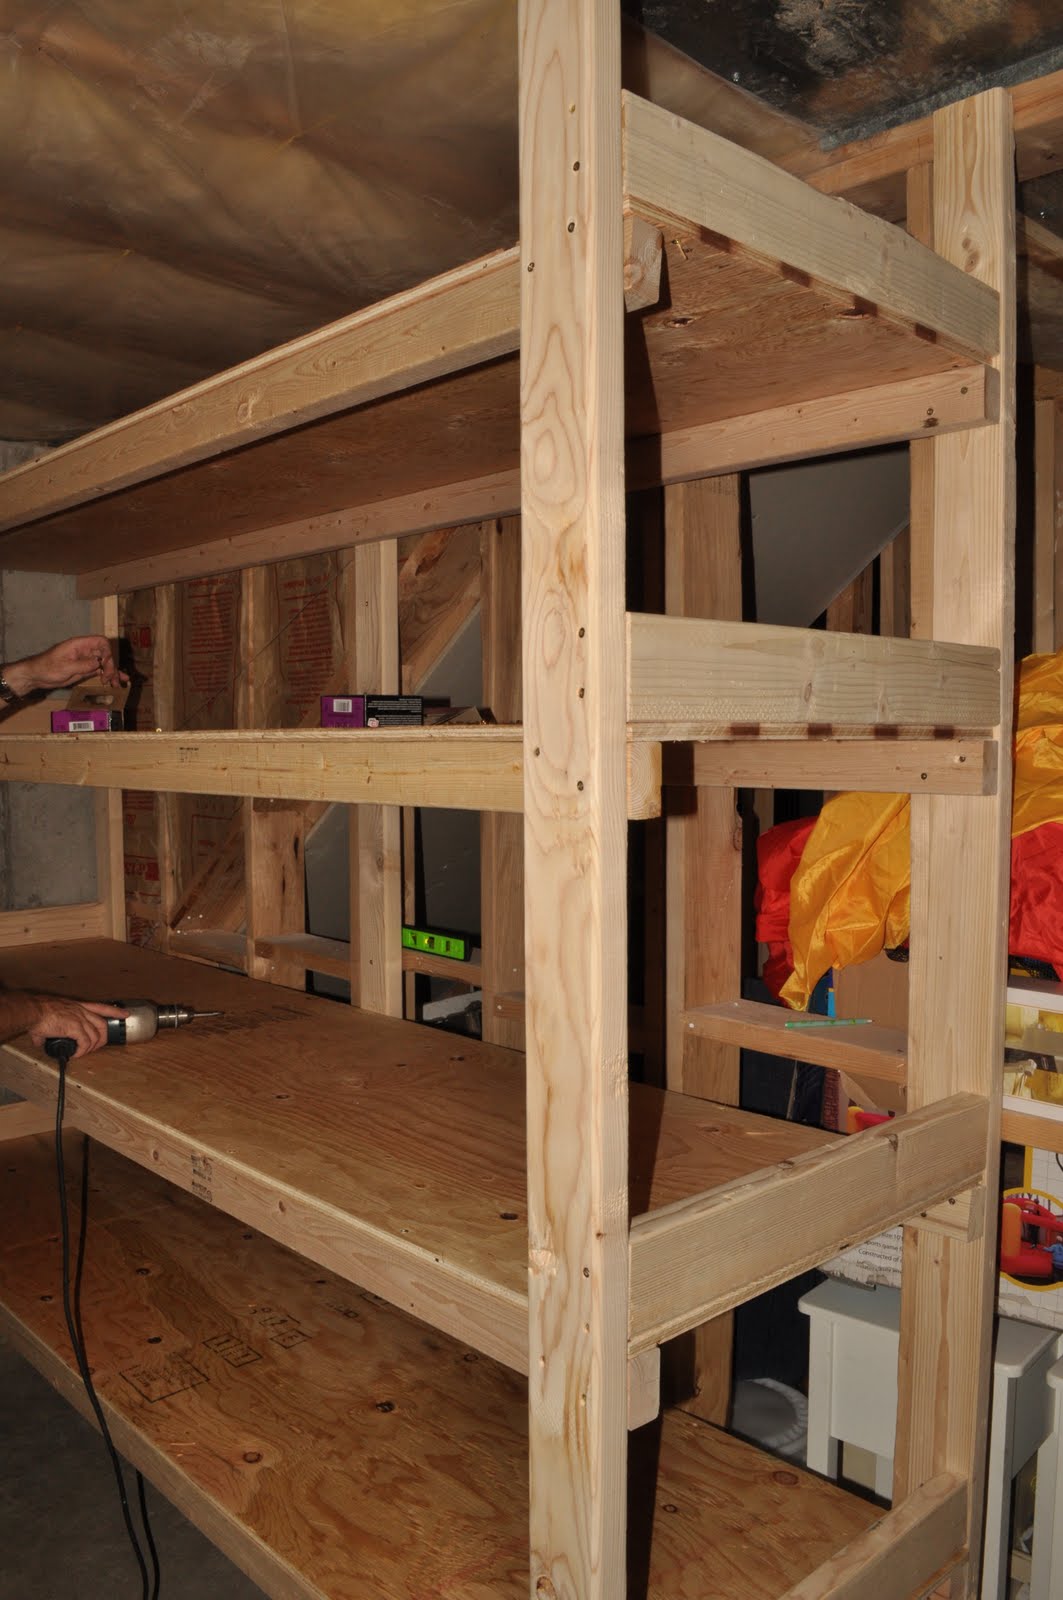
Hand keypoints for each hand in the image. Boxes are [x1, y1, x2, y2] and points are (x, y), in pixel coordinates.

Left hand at [4, 636, 127, 694]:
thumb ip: (83, 664)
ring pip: (105, 664)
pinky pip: (100, 671)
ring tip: (118, 684)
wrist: (37, 676)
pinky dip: (108, 676)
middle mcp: (85, 651)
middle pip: (105, 654)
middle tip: (109, 679)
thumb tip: (99, 663)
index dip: (107, 652)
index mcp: (80, 645)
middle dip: (111, 666)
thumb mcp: (65, 666)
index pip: (101, 642)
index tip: (105, 664)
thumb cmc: (47, 667)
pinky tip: (115, 682)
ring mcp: (86, 661)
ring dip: (112, 673)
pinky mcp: (85, 670)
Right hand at [27, 998, 128, 1057]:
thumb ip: (49, 1028)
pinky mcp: (75, 1028)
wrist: (33, 1011)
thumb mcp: (49, 1015)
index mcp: (77, 1006)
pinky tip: (76, 1055)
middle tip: (98, 1046)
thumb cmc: (37, 1012)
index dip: (114, 1011)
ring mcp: (79, 1019)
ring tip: (83, 1053)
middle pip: (102, 1024)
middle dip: (103, 1037)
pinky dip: (82, 1051)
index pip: (101, 1007)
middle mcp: (81, 1011)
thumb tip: (41, 1040)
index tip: (125, 1014)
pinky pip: (85, 1043)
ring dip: (92, 1047)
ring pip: (95, 1035)